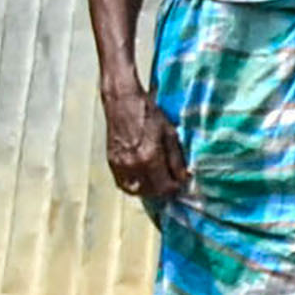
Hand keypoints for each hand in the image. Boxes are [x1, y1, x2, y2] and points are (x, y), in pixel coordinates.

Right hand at [101, 83, 188, 200]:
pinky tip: (142, 179)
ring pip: (137, 191)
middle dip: (164, 190)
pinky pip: (124, 184)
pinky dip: (135, 186)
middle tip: (171, 182)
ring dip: (149, 191)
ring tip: (157, 182)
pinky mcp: (112, 163)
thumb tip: (183, 178)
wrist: (123, 102)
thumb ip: (177, 159)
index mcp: (150, 158)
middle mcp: (134, 166)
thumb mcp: (170, 134)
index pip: (165, 187)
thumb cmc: (149, 114)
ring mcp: (120, 166)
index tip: (180, 182)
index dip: (175, 187)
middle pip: (152, 192)